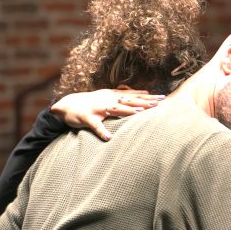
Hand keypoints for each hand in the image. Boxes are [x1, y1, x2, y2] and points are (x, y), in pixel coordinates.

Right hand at [49, 87, 164, 140]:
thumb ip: (127, 94)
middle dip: (143, 102)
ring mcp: (97, 109)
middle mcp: (107, 100)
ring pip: (114, 109)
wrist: (67, 105)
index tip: (163, 97)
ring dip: (127, 110)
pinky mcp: (87, 118)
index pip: (134, 96)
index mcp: (114, 96)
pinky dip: (102, 131)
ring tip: (140, 113)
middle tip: (157, 103)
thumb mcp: (109, 95)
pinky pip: (95, 126)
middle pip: (128, 101)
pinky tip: (109, 138)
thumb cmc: (92, 102)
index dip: (148, 97)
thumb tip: (146, 92)